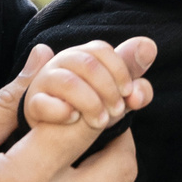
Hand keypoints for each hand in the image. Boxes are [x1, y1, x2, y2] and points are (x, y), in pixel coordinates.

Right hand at [0, 45, 140, 181]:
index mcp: (21, 181)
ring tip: (76, 145)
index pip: (88, 118)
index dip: (104, 84)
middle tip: (97, 108)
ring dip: (107, 162)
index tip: (115, 61)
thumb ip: (6, 103)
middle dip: (118, 128)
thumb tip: (45, 58)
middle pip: (123, 160)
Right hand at [23, 36, 155, 128]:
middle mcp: (62, 63)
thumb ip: (134, 80)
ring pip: (68, 81)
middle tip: (117, 112)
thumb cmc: (91, 110)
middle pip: (87, 63)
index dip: (120, 70)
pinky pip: (42, 103)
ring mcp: (44, 83)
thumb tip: (150, 47)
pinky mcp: (32, 105)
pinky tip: (73, 119)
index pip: (101, 50)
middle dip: (108, 90)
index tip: (129, 93)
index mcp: (83, 57)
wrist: (50, 135)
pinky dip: (61, 112)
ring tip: (100, 122)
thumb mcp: (116, 99)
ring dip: (91, 103)